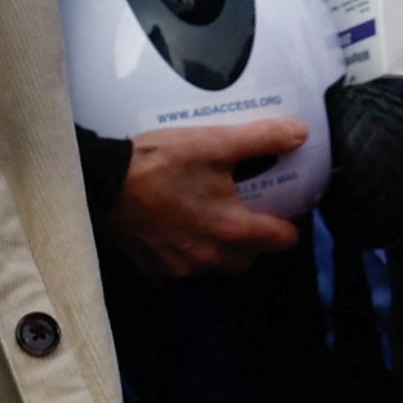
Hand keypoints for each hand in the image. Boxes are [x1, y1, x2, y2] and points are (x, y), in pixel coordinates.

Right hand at [117, 115, 308, 277]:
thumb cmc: (160, 162)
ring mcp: (180, 267)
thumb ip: (261, 139)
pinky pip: (183, 267)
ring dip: (220, 248)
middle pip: (248, 258)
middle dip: (254, 241)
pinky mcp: (155, 268)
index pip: (280, 240)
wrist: (102, 182)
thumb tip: (300, 134)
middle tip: (247, 214)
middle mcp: (210, 256)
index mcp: (231, 228)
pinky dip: (186, 252)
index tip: (284, 213)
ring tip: (211, 220)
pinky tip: (177, 229)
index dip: (287, 226)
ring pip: (216, 265)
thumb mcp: (214, 143)